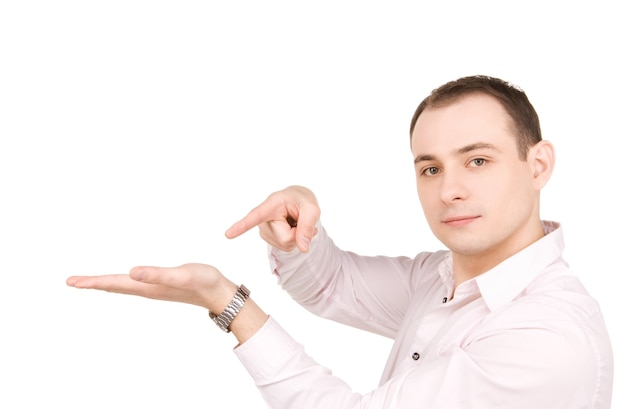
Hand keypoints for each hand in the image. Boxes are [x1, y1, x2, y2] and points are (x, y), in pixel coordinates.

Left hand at [67, 264, 269, 342]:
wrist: (220, 293)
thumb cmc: (203, 282)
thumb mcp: (181, 274)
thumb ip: (157, 274)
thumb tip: (131, 272)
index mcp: (147, 286)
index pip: (113, 283)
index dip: (92, 282)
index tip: (71, 282)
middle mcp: (147, 289)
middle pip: (114, 286)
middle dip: (93, 284)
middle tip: (72, 282)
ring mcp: (153, 289)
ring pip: (122, 287)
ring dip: (105, 284)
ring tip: (90, 282)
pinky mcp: (161, 286)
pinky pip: (133, 284)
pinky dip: (121, 282)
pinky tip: (124, 279)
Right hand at [225, 185, 319, 252]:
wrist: (297, 202)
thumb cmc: (302, 201)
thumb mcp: (312, 209)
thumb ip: (307, 227)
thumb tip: (303, 249)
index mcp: (271, 205)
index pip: (255, 217)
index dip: (241, 226)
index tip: (228, 234)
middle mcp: (263, 219)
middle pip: (285, 238)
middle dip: (299, 233)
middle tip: (299, 218)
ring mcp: (264, 230)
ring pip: (286, 245)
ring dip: (297, 236)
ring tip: (294, 221)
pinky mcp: (268, 238)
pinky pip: (286, 247)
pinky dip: (294, 240)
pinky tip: (292, 228)